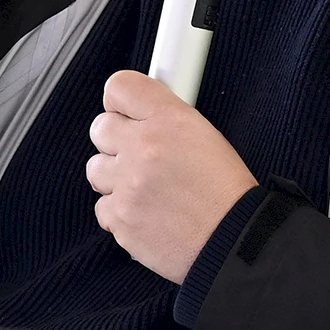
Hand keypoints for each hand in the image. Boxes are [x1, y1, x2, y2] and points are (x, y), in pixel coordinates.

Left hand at [85, 70, 258, 284]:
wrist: (234, 242)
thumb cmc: (226, 192)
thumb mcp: (206, 136)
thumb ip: (166, 119)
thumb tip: (137, 112)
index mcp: (170, 119)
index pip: (119, 87)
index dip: (121, 102)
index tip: (126, 113)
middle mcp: (144, 146)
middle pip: (100, 127)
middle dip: (116, 141)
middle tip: (140, 156)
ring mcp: (127, 184)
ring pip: (95, 168)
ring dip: (115, 177)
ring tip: (146, 189)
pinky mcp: (119, 217)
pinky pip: (102, 206)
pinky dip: (120, 212)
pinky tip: (147, 214)